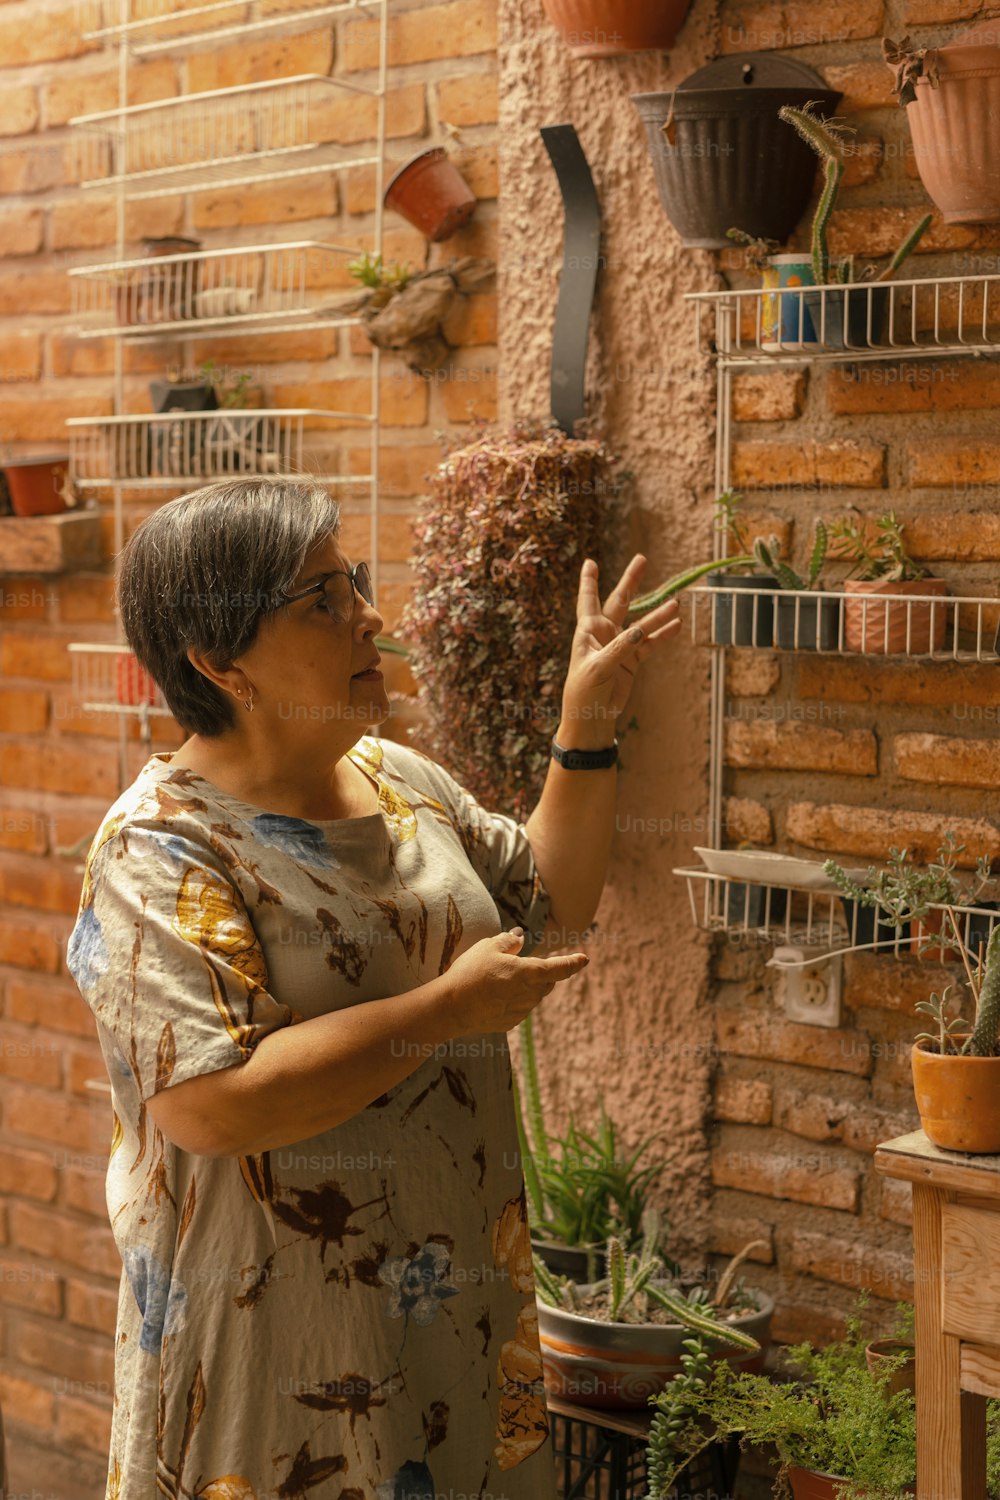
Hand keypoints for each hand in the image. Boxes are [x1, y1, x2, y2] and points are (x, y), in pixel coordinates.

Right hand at [439, 929, 587, 1036]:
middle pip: (546, 982)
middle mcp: (531, 995)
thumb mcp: (488, 947)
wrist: (450, 1009)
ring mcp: (520, 1012)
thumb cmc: (470, 973)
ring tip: (498, 979)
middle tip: (521, 964)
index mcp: (530, 973)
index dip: (573, 962)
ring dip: (526, 987)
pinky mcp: (509, 1023)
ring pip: (532, 996)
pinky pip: (518, 1008)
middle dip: (542, 973)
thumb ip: (508, 941)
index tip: (584, 959)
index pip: (560, 968)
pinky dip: (512, 1000)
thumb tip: (519, 940)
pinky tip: (492, 996)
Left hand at [560, 556, 681, 734]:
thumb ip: (619, 649)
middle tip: (641, 559)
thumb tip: (639, 631)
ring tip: (676, 603)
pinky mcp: (632, 662)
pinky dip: (663, 636)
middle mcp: (604, 634)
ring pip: (641, 624)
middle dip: (630, 581)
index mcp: (588, 631)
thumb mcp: (598, 668)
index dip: (588, 581)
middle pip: (619, 602)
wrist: (592, 718)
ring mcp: (620, 647)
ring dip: (657, 614)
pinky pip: (650, 645)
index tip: (589, 562)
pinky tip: (677, 626)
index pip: (588, 600)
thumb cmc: (584, 691)